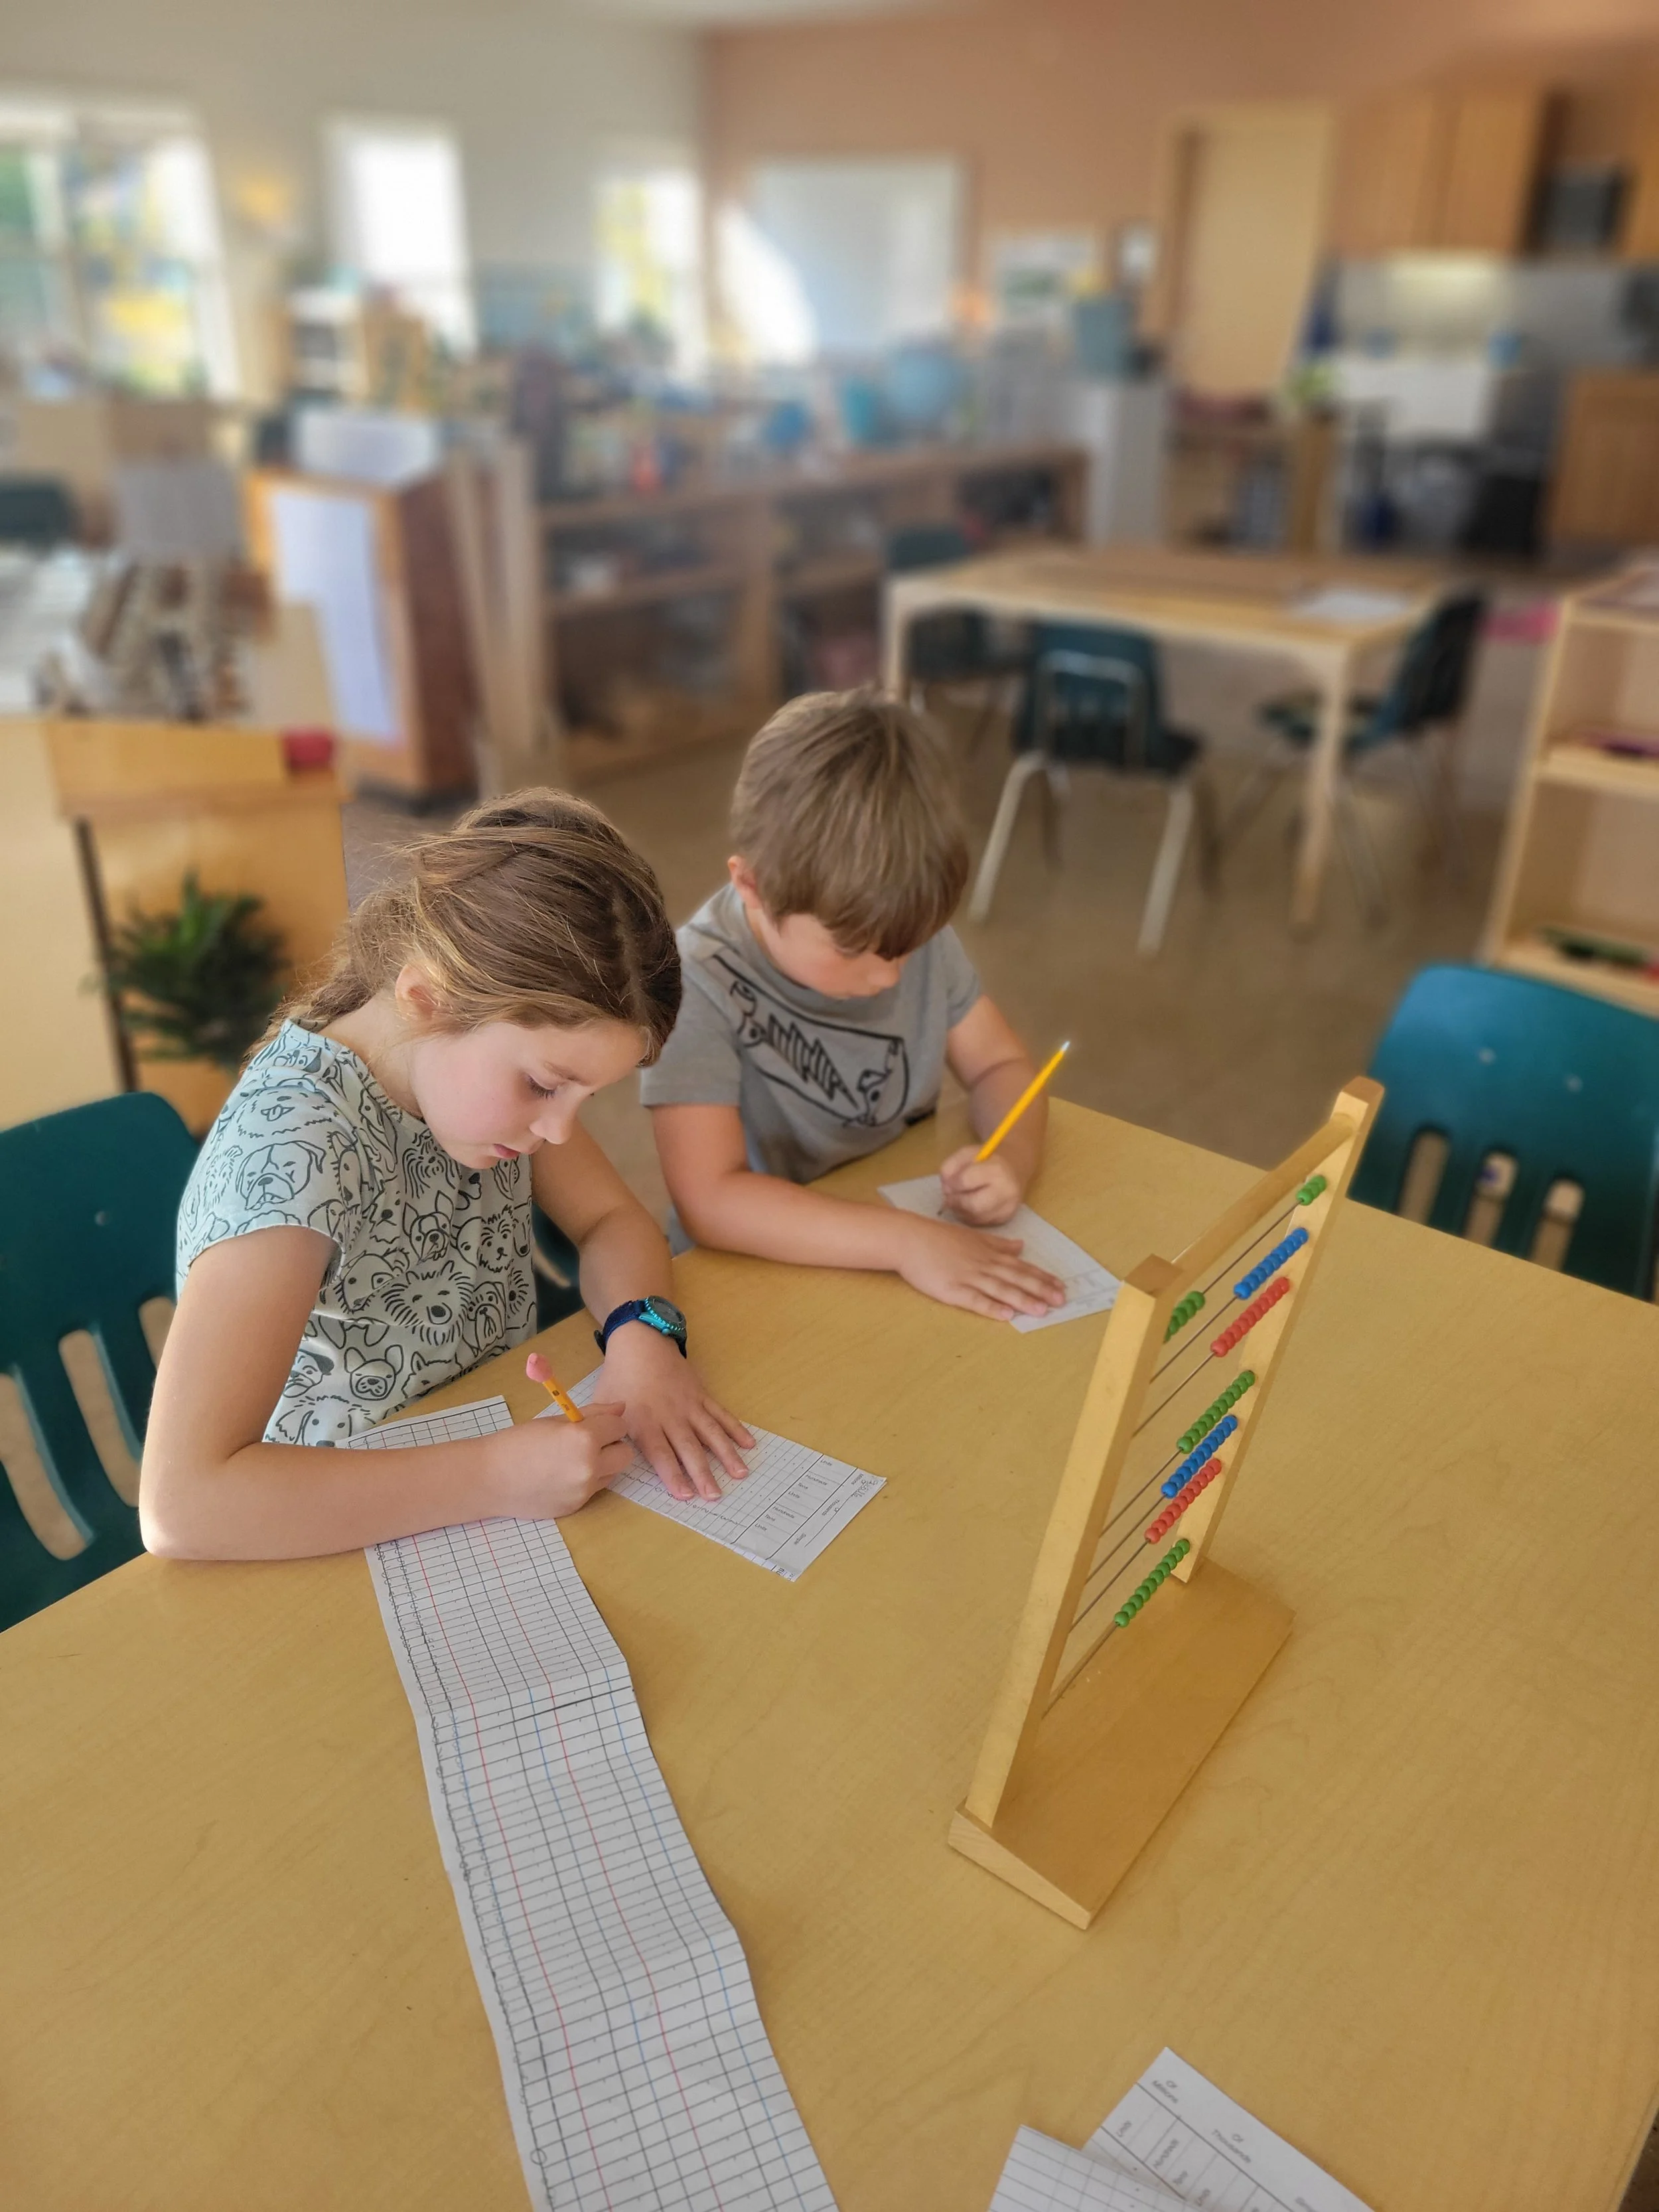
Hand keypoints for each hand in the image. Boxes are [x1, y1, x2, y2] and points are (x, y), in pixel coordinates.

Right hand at [490, 1401, 634, 1518]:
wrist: (489, 1478)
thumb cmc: (519, 1442)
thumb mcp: (555, 1421)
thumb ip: (593, 1414)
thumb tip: (621, 1408)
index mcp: (584, 1439)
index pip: (619, 1426)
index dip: (609, 1423)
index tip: (595, 1424)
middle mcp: (589, 1467)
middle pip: (625, 1454)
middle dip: (612, 1445)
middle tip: (590, 1442)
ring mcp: (584, 1491)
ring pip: (613, 1473)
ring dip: (603, 1464)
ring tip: (573, 1459)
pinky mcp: (577, 1506)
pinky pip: (595, 1489)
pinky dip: (587, 1481)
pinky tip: (561, 1476)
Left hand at [593, 1320, 754, 1502]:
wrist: (640, 1342)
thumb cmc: (619, 1376)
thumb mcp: (604, 1404)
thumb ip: (607, 1432)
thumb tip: (606, 1457)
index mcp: (644, 1421)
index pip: (660, 1453)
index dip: (672, 1474)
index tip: (685, 1495)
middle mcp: (669, 1416)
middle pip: (689, 1448)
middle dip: (702, 1473)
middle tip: (714, 1495)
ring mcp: (689, 1405)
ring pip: (710, 1432)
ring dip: (726, 1454)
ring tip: (741, 1474)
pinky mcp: (701, 1395)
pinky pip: (721, 1413)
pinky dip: (736, 1428)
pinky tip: (749, 1443)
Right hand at [890, 1213, 1066, 1322]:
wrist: (909, 1238)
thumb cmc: (939, 1238)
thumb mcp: (973, 1237)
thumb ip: (998, 1244)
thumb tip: (1021, 1246)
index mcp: (989, 1253)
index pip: (1021, 1267)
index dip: (1042, 1277)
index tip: (1060, 1286)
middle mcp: (983, 1265)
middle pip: (1016, 1278)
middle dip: (1040, 1290)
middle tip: (1061, 1301)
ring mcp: (968, 1277)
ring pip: (1000, 1289)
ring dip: (1022, 1300)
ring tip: (1041, 1310)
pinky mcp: (951, 1290)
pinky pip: (974, 1300)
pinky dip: (991, 1307)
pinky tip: (1006, 1315)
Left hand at [939, 1144, 1023, 1226]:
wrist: (1012, 1169)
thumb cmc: (986, 1160)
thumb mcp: (967, 1153)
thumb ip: (951, 1166)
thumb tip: (946, 1187)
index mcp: (996, 1170)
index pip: (965, 1181)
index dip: (951, 1184)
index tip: (947, 1183)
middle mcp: (1006, 1191)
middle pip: (972, 1206)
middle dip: (956, 1202)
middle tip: (950, 1196)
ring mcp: (1007, 1208)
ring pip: (974, 1217)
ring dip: (960, 1210)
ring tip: (959, 1199)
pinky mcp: (1005, 1219)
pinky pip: (980, 1223)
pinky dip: (969, 1216)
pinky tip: (968, 1206)